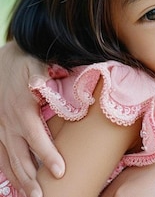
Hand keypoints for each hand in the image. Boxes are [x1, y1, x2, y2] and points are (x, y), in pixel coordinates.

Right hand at [0, 41, 63, 196]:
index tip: (60, 171)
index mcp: (22, 110)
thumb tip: (41, 82)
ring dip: (18, 181)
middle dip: (31, 179)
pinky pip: (0, 155)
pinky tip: (16, 184)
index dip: (48, 155)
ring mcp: (0, 128)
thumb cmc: (26, 63)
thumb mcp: (36, 64)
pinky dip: (6, 171)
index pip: (36, 138)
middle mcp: (8, 123)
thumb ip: (42, 74)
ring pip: (7, 161)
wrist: (3, 60)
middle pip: (19, 157)